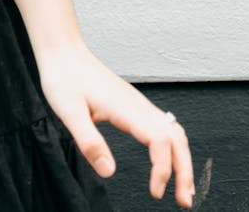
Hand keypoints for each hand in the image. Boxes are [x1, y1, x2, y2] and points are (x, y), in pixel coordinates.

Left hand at [36, 42, 194, 207]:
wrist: (63, 52)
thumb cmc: (64, 77)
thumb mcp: (69, 111)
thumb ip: (89, 142)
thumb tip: (109, 172)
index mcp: (125, 108)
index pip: (159, 141)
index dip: (164, 170)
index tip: (155, 192)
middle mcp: (137, 104)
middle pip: (176, 138)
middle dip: (185, 171)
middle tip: (184, 201)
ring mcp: (137, 103)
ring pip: (173, 131)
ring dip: (182, 160)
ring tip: (182, 188)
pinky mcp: (132, 104)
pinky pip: (162, 126)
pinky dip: (172, 147)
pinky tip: (167, 161)